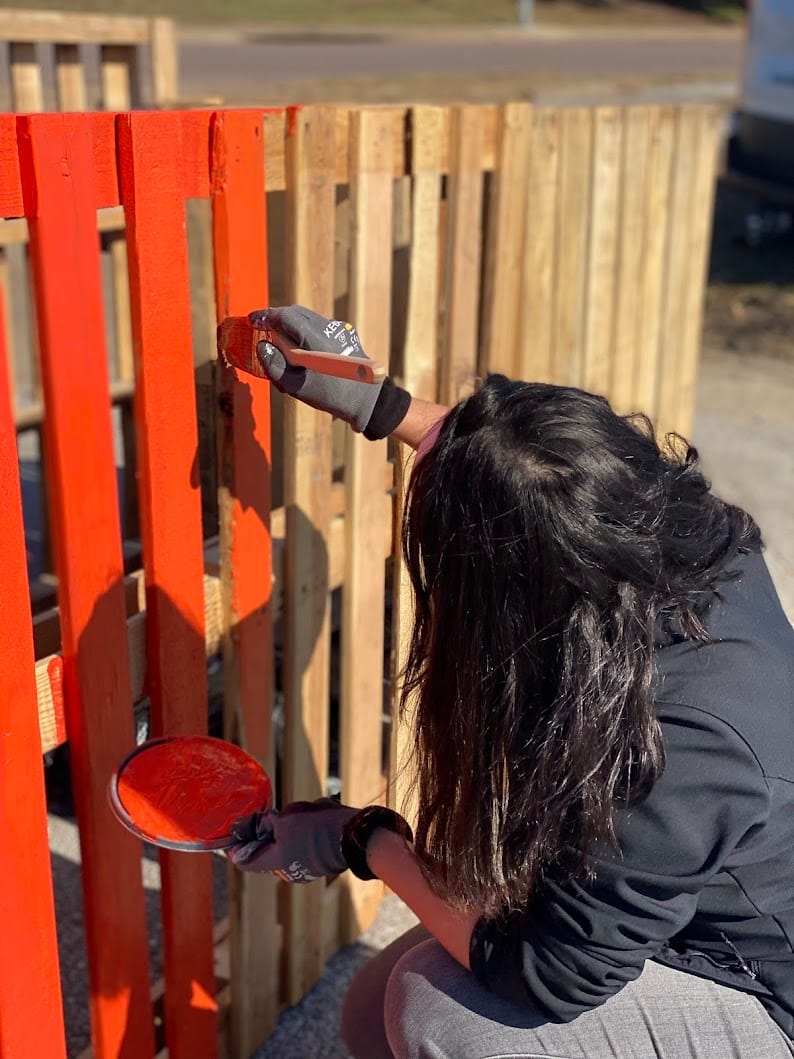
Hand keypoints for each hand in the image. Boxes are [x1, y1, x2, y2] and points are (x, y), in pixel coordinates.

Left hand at [227, 797, 357, 882]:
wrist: (355, 834)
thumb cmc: (318, 827)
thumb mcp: (286, 819)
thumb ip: (264, 823)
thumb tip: (246, 825)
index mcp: (276, 862)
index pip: (245, 860)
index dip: (234, 846)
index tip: (229, 832)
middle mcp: (288, 869)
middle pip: (264, 852)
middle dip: (262, 833)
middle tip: (263, 815)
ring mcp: (305, 865)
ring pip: (283, 846)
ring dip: (281, 830)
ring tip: (293, 813)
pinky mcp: (318, 859)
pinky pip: (299, 844)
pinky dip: (296, 832)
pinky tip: (309, 817)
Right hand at [249, 305, 382, 433]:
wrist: (367, 400)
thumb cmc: (331, 395)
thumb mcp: (297, 386)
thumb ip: (275, 366)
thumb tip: (262, 346)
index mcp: (315, 338)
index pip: (285, 315)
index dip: (265, 315)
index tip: (252, 320)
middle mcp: (328, 328)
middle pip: (296, 313)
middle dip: (276, 318)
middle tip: (261, 328)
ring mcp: (338, 330)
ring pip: (308, 318)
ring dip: (291, 325)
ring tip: (279, 340)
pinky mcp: (345, 336)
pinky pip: (319, 327)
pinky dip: (304, 331)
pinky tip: (300, 349)